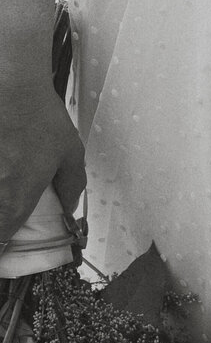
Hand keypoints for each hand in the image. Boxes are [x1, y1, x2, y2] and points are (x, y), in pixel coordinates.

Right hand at [0, 75, 84, 247]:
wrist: (11, 87)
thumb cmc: (40, 119)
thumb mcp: (69, 152)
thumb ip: (72, 186)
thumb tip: (69, 209)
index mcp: (15, 203)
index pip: (0, 247)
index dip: (1, 254)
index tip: (6, 248)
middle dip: (0, 228)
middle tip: (8, 218)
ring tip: (6, 184)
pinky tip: (1, 167)